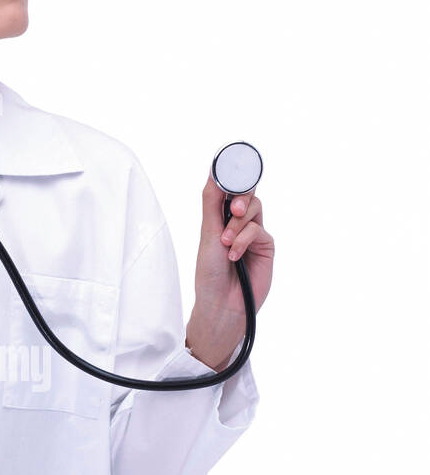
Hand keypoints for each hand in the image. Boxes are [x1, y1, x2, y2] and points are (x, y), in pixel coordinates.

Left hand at [185, 175, 274, 371]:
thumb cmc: (210, 274)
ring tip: (225, 242)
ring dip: (239, 224)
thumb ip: (212, 203)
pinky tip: (234, 256)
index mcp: (221, 218)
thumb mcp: (207, 234)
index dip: (231, 179)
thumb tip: (213, 172)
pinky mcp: (266, 247)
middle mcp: (239, 224)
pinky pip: (259, 231)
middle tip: (234, 210)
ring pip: (255, 210)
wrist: (222, 304)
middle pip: (247, 194)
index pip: (230, 190)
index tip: (229, 170)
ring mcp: (254, 235)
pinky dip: (244, 240)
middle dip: (241, 197)